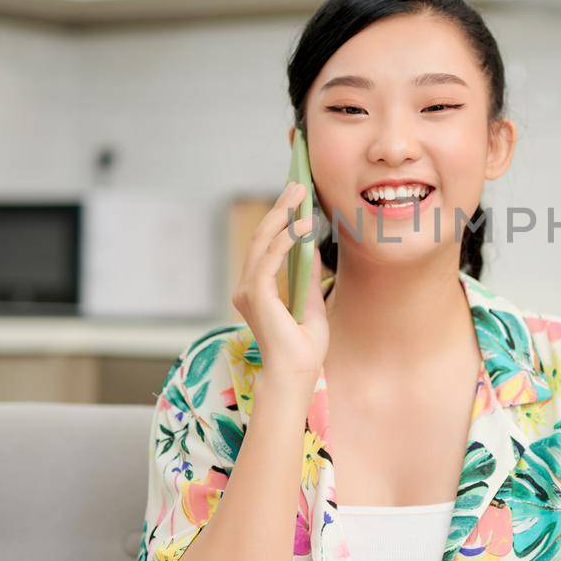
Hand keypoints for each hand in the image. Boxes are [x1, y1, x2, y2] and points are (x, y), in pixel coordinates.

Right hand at [230, 181, 328, 388]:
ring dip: (281, 215)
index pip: (266, 246)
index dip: (279, 219)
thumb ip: (308, 279)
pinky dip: (286, 239)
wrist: (297, 374)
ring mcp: (249, 291)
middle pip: (261, 237)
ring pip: (262, 241)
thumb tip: (313, 251)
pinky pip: (270, 258)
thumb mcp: (312, 305)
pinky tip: (303, 226)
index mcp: (257, 290)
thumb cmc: (304, 348)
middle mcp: (247, 288)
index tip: (294, 198)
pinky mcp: (257, 295)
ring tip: (299, 194)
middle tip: (297, 185)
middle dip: (279, 208)